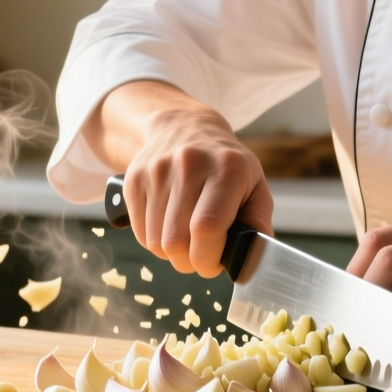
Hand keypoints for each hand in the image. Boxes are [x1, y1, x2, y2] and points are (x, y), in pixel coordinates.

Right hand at [93, 83, 272, 277]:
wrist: (183, 128)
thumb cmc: (225, 166)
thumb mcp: (253, 185)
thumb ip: (258, 222)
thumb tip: (254, 257)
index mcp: (227, 168)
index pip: (207, 227)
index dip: (209, 258)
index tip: (215, 263)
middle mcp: (189, 165)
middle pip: (177, 241)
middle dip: (190, 261)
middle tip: (201, 254)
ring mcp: (157, 171)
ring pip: (156, 242)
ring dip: (172, 253)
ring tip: (187, 238)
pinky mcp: (134, 180)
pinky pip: (140, 234)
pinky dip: (155, 241)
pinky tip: (169, 226)